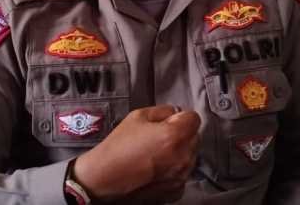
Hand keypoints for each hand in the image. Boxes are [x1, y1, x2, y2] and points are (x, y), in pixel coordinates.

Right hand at [72, 105, 200, 202]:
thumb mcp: (138, 116)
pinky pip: (182, 173)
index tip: (170, 121)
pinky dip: (174, 169)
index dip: (181, 117)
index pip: (194, 118)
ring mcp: (181, 175)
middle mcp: (183, 156)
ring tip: (155, 153)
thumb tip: (175, 113)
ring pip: (190, 155)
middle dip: (181, 134)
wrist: (104, 177)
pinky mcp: (176, 189)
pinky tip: (156, 167)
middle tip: (159, 136)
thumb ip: (163, 111)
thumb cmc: (119, 147)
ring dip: (179, 152)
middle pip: (194, 137)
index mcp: (175, 135)